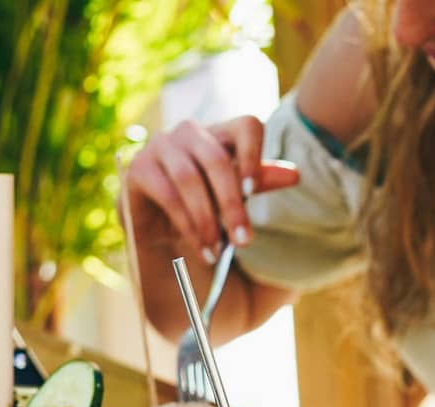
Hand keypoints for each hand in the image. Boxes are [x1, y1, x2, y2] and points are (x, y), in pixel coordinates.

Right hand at [125, 117, 298, 256]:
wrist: (160, 227)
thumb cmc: (205, 206)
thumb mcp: (235, 196)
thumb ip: (260, 182)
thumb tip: (294, 175)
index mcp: (222, 133)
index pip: (247, 126)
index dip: (254, 154)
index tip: (254, 190)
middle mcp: (191, 131)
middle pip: (217, 159)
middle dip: (233, 204)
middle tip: (244, 241)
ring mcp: (161, 145)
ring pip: (189, 178)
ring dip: (207, 219)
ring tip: (218, 252)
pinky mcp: (139, 167)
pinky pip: (167, 195)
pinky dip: (187, 225)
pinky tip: (201, 248)